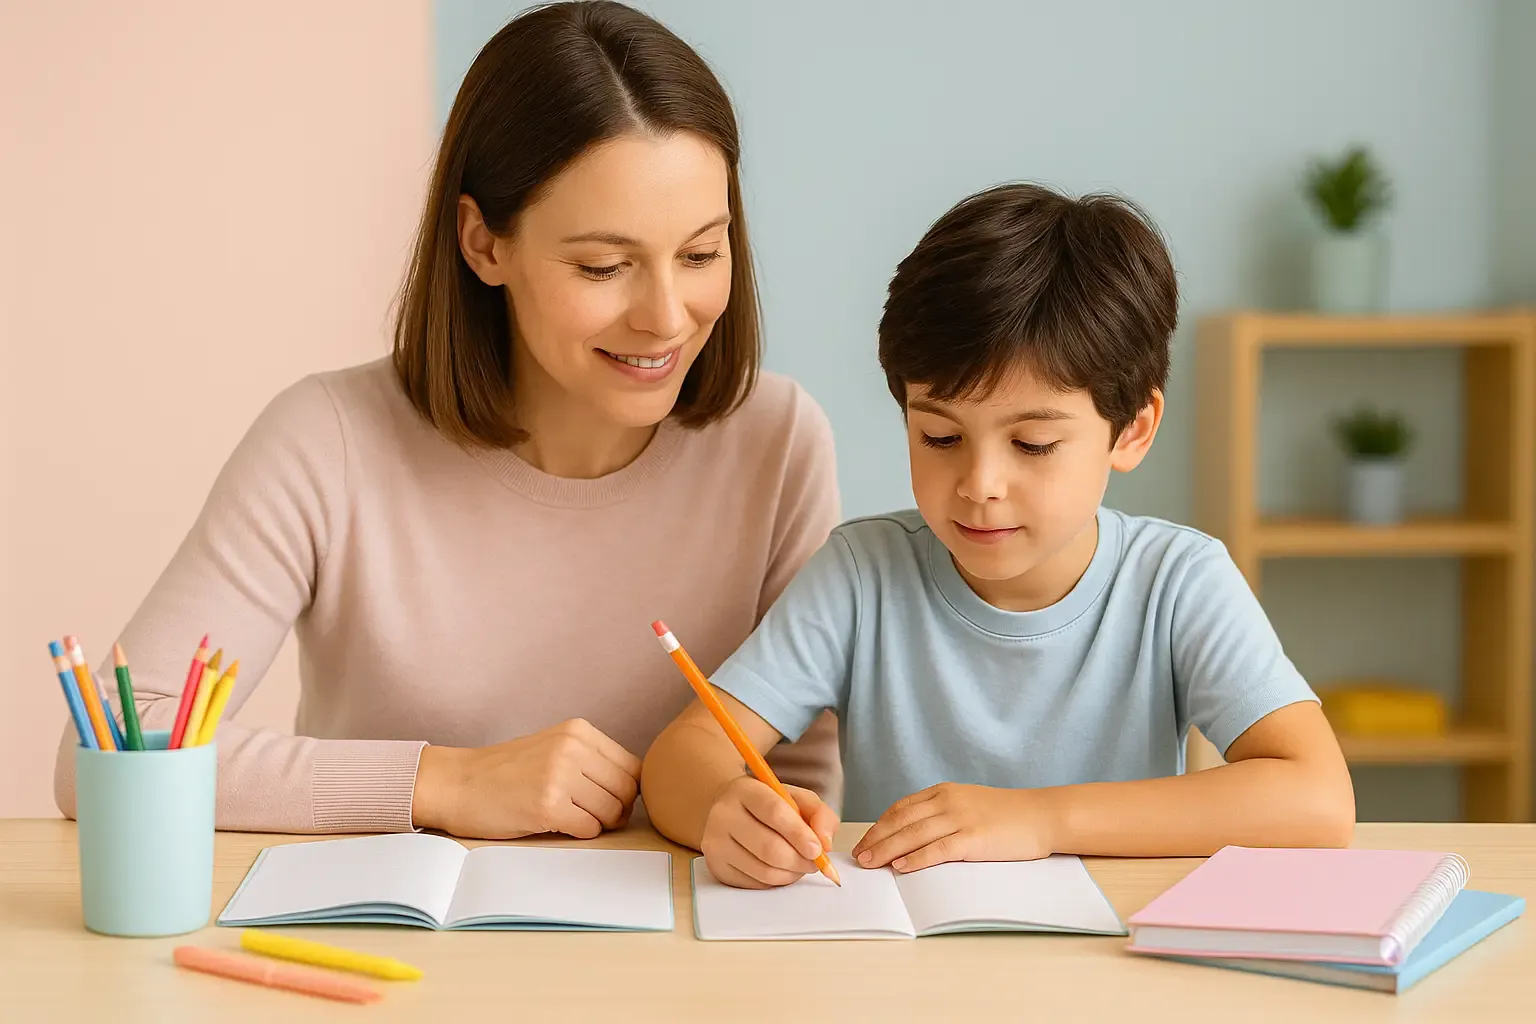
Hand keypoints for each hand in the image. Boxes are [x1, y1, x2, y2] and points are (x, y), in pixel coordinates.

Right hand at [412, 719, 640, 839]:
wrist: (456, 783)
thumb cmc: (504, 772)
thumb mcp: (553, 748)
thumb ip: (591, 761)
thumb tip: (635, 789)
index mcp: (578, 731)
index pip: (633, 766)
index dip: (627, 791)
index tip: (609, 802)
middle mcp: (572, 748)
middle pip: (628, 790)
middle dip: (617, 811)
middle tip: (593, 818)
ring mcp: (560, 776)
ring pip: (611, 812)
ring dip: (597, 824)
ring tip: (571, 819)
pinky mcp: (547, 806)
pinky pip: (589, 829)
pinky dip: (580, 834)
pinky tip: (556, 825)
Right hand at [701, 775, 839, 888]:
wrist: (732, 812)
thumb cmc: (769, 806)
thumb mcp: (797, 798)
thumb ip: (819, 814)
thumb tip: (825, 842)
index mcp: (745, 789)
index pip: (774, 811)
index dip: (799, 834)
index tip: (817, 849)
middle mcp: (724, 814)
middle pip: (769, 848)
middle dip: (800, 860)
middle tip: (815, 862)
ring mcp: (716, 843)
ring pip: (763, 870)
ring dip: (791, 874)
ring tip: (800, 865)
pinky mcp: (716, 867)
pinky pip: (754, 884)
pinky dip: (776, 881)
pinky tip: (781, 869)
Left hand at [852, 782, 1059, 872]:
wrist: (1043, 815)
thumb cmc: (1008, 815)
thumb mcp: (969, 804)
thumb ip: (943, 815)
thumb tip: (912, 838)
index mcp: (944, 792)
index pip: (902, 808)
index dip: (880, 825)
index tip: (865, 841)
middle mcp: (948, 801)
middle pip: (902, 821)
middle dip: (876, 839)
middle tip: (859, 857)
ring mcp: (961, 818)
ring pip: (914, 835)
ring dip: (887, 850)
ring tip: (871, 864)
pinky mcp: (974, 838)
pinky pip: (938, 849)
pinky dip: (917, 859)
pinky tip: (901, 867)